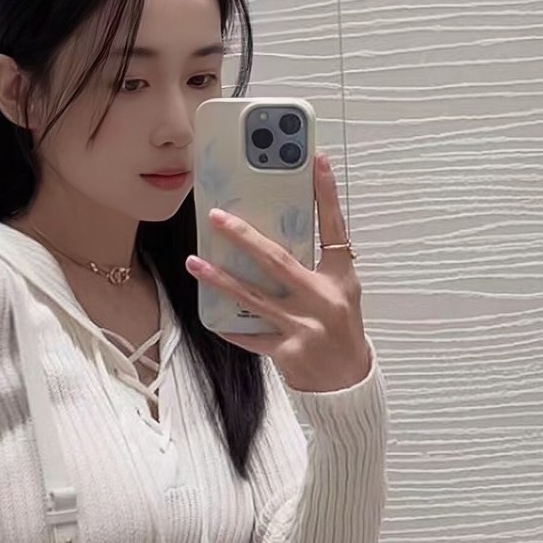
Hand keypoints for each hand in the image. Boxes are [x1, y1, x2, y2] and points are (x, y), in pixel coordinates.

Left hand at [184, 151, 371, 392]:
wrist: (348, 381)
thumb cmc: (342, 328)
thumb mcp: (341, 290)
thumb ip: (318, 263)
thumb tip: (280, 231)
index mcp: (340, 277)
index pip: (333, 228)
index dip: (325, 195)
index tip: (316, 162)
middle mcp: (323, 299)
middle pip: (278, 261)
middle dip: (244, 237)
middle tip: (217, 216)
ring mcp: (304, 326)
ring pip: (253, 298)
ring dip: (220, 280)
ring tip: (194, 262)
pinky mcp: (288, 352)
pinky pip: (250, 336)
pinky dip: (231, 327)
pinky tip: (210, 317)